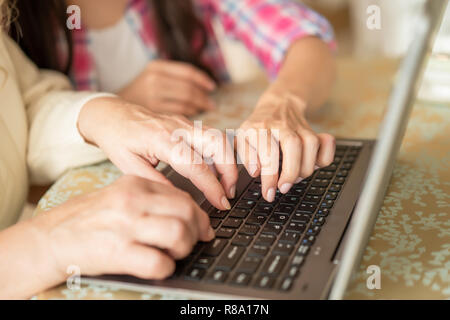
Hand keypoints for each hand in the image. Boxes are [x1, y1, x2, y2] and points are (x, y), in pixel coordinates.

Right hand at [33, 175, 214, 279]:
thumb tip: (186, 213)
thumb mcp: (118, 196)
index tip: (203, 227)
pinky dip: (166, 268)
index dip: (199, 215)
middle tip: (195, 241)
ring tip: (175, 253)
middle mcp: (132, 201)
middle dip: (199, 230)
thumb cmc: (86, 219)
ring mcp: (125, 225)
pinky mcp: (117, 252)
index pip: (183, 195)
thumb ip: (150, 200)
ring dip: (185, 248)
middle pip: (187, 211)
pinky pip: (159, 262)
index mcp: (135, 184)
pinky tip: (158, 266)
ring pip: (179, 233)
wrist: (48, 239)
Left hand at [78, 97, 237, 209]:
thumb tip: (180, 201)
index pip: (197, 165)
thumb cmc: (118, 139)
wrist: (112, 115)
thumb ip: (156, 183)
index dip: (212, 186)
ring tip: (226, 185)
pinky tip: (217, 171)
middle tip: (228, 193)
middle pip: (218, 144)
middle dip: (230, 170)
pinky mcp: (188, 123)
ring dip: (229, 161)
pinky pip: (212, 136)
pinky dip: (221, 153)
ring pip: (219, 137)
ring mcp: (185, 122)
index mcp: (162, 139)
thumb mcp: (129, 167)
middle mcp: (178, 127)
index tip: (221, 203)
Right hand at [118, 60, 216, 115]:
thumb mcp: (152, 76)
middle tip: (211, 104)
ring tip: (205, 109)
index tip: (212, 87)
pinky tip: (192, 115)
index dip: (202, 79)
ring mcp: (152, 96)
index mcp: (156, 67)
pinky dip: (190, 114)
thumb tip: (204, 87)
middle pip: (188, 88)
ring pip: (185, 101)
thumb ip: (174, 78)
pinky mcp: (153, 111)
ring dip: (199, 106)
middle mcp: (154, 79)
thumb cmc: (140, 94)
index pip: (187, 72)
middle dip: (203, 97)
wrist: (110, 109)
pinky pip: (179, 113)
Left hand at [237, 91, 334, 201]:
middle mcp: (281, 126)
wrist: (278, 105)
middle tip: (284, 188)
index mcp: (260, 128)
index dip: (270, 177)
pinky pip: (328, 143)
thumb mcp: (242, 139)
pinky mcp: (314, 130)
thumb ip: (246, 156)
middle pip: (293, 145)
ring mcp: (300, 127)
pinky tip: (312, 165)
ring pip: (311, 145)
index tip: (269, 193)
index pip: (267, 154)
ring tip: (294, 178)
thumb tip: (256, 172)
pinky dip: (325, 157)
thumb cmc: (258, 128)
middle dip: (291, 172)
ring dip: (305, 168)